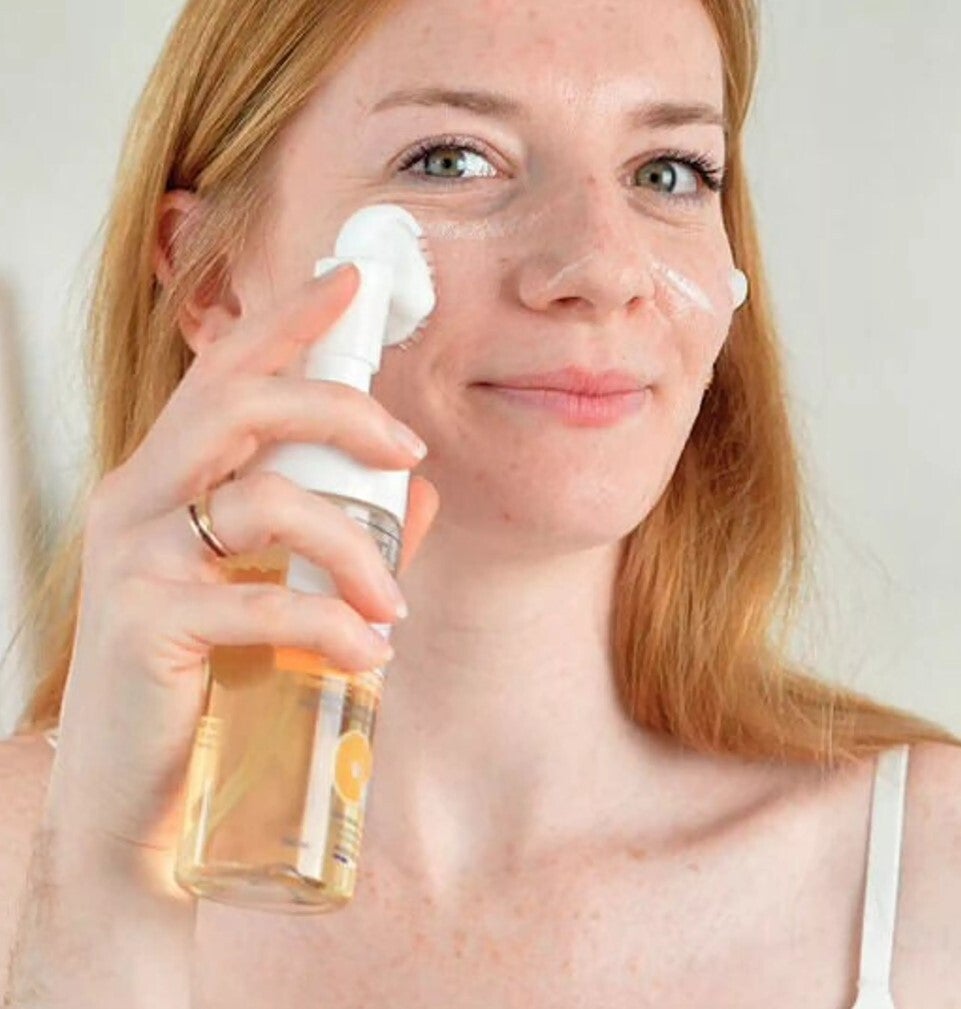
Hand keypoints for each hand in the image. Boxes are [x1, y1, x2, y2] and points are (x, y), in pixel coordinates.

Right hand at [44, 263, 438, 878]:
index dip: (285, 320)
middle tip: (410, 453)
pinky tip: (369, 656)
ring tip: (394, 607)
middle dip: (339, 410)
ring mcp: (133, 559)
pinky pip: (257, 603)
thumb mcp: (275, 590)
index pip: (224, 374)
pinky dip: (330, 626)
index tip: (351, 281)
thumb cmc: (210, 685)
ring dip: (354, 549)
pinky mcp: (141, 625)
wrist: (135, 802)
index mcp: (169, 481)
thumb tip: (425, 494)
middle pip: (240, 406)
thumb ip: (349, 535)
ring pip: (263, 501)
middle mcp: (139, 500)